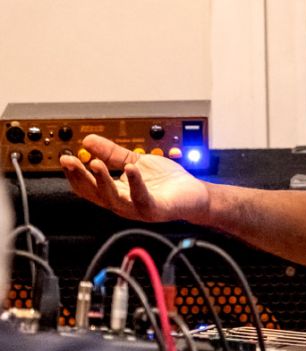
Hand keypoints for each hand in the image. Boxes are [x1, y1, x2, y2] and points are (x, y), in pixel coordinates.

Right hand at [59, 134, 208, 223]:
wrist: (195, 194)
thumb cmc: (166, 182)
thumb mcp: (135, 162)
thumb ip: (113, 154)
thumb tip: (88, 140)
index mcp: (116, 193)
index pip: (88, 187)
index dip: (74, 174)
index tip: (64, 158)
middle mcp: (123, 203)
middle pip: (95, 194)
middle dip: (80, 177)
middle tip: (70, 161)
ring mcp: (138, 208)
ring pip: (114, 198)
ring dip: (103, 181)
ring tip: (95, 163)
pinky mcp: (156, 210)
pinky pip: (142, 198)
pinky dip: (136, 184)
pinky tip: (131, 169)